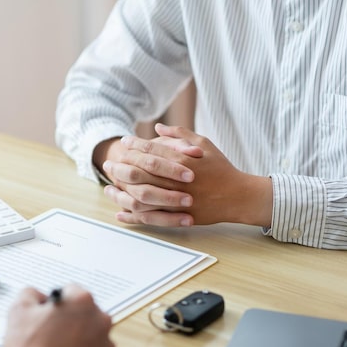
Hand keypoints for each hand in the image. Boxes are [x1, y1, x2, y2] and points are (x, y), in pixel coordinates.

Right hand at [4, 285, 114, 346]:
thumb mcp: (19, 310)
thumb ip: (29, 294)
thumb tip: (37, 296)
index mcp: (82, 300)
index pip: (67, 291)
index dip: (52, 303)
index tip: (44, 314)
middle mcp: (99, 317)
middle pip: (80, 310)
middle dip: (66, 317)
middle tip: (46, 332)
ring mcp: (104, 340)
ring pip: (86, 329)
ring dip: (73, 333)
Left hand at [106, 125, 272, 225]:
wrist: (237, 196)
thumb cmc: (221, 168)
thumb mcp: (204, 144)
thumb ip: (180, 135)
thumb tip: (157, 128)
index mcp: (182, 160)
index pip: (150, 151)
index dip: (134, 146)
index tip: (123, 143)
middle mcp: (176, 180)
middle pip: (140, 173)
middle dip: (121, 168)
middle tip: (109, 164)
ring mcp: (175, 200)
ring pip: (140, 197)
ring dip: (121, 193)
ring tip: (108, 188)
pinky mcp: (177, 216)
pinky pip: (149, 218)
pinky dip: (132, 217)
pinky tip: (120, 214)